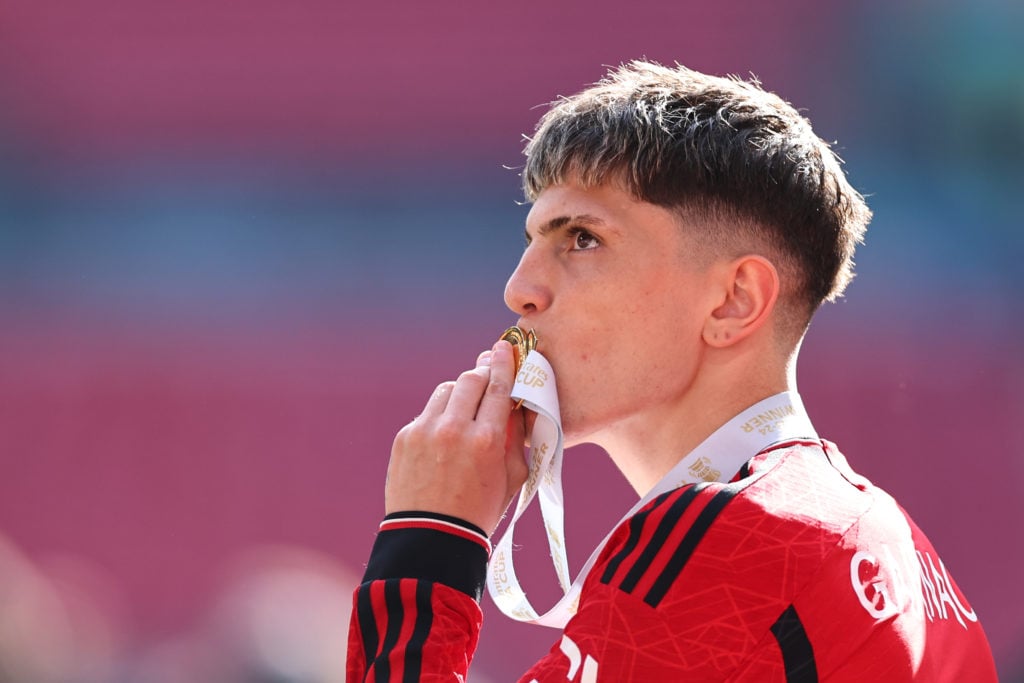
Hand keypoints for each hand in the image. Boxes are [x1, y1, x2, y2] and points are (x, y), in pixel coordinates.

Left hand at [385, 340, 527, 534]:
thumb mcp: (512, 477)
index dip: (504, 364)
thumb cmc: (480, 510)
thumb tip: (514, 403)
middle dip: (483, 372)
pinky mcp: (405, 437)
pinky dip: (439, 416)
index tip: (504, 348)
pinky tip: (445, 435)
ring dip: (460, 393)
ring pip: (447, 390)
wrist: (431, 538)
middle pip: (471, 379)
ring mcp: (425, 431)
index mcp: (487, 440)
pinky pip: (427, 412)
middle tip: (488, 371)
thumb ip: (516, 436)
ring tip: (466, 409)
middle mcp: (454, 429)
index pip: (499, 387)